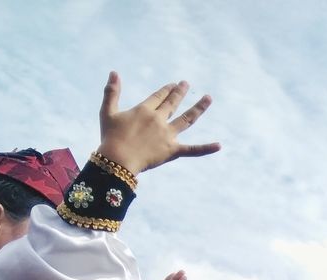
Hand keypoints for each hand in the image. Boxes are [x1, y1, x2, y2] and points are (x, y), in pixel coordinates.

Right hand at [97, 72, 219, 174]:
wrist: (118, 160)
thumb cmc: (110, 137)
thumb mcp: (107, 113)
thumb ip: (112, 93)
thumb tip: (114, 73)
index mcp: (144, 110)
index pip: (158, 97)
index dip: (166, 90)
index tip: (173, 85)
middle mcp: (159, 120)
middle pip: (172, 103)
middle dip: (180, 92)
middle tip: (186, 84)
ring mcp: (167, 135)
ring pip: (187, 119)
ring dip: (199, 108)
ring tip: (208, 98)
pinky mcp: (172, 151)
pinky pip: (192, 150)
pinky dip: (206, 148)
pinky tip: (219, 145)